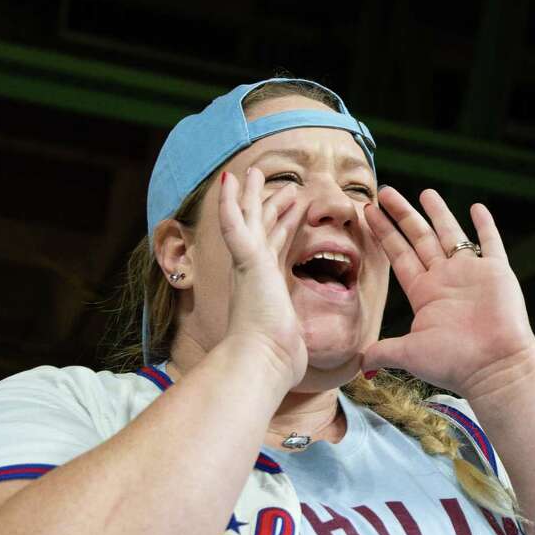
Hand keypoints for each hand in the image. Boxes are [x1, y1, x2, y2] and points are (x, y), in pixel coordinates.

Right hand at [217, 167, 309, 386]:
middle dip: (267, 202)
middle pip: (260, 227)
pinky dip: (229, 203)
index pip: (276, 246)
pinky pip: (235, 225)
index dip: (284, 224)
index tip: (293, 207)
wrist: (261, 363)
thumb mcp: (294, 338)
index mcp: (266, 285)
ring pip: (248, 219)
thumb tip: (305, 354)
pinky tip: (230, 179)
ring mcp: (248, 265)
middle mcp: (253, 272)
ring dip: (251, 194)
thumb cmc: (279, 359)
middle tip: (271, 179)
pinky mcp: (247, 262)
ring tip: (255, 171)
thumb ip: (297, 336)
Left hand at [361, 187, 534, 396]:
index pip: (398, 254)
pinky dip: (485, 226)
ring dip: (438, 213)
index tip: (368, 212)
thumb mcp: (409, 355)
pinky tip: (477, 208)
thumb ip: (383, 351)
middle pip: (419, 238)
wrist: (494, 368)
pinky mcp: (497, 273)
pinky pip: (491, 243)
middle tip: (385, 192)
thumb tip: (358, 362)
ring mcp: (471, 274)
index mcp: (424, 292)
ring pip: (451, 235)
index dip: (383, 233)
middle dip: (402, 214)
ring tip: (425, 192)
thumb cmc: (454, 363)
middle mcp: (445, 279)